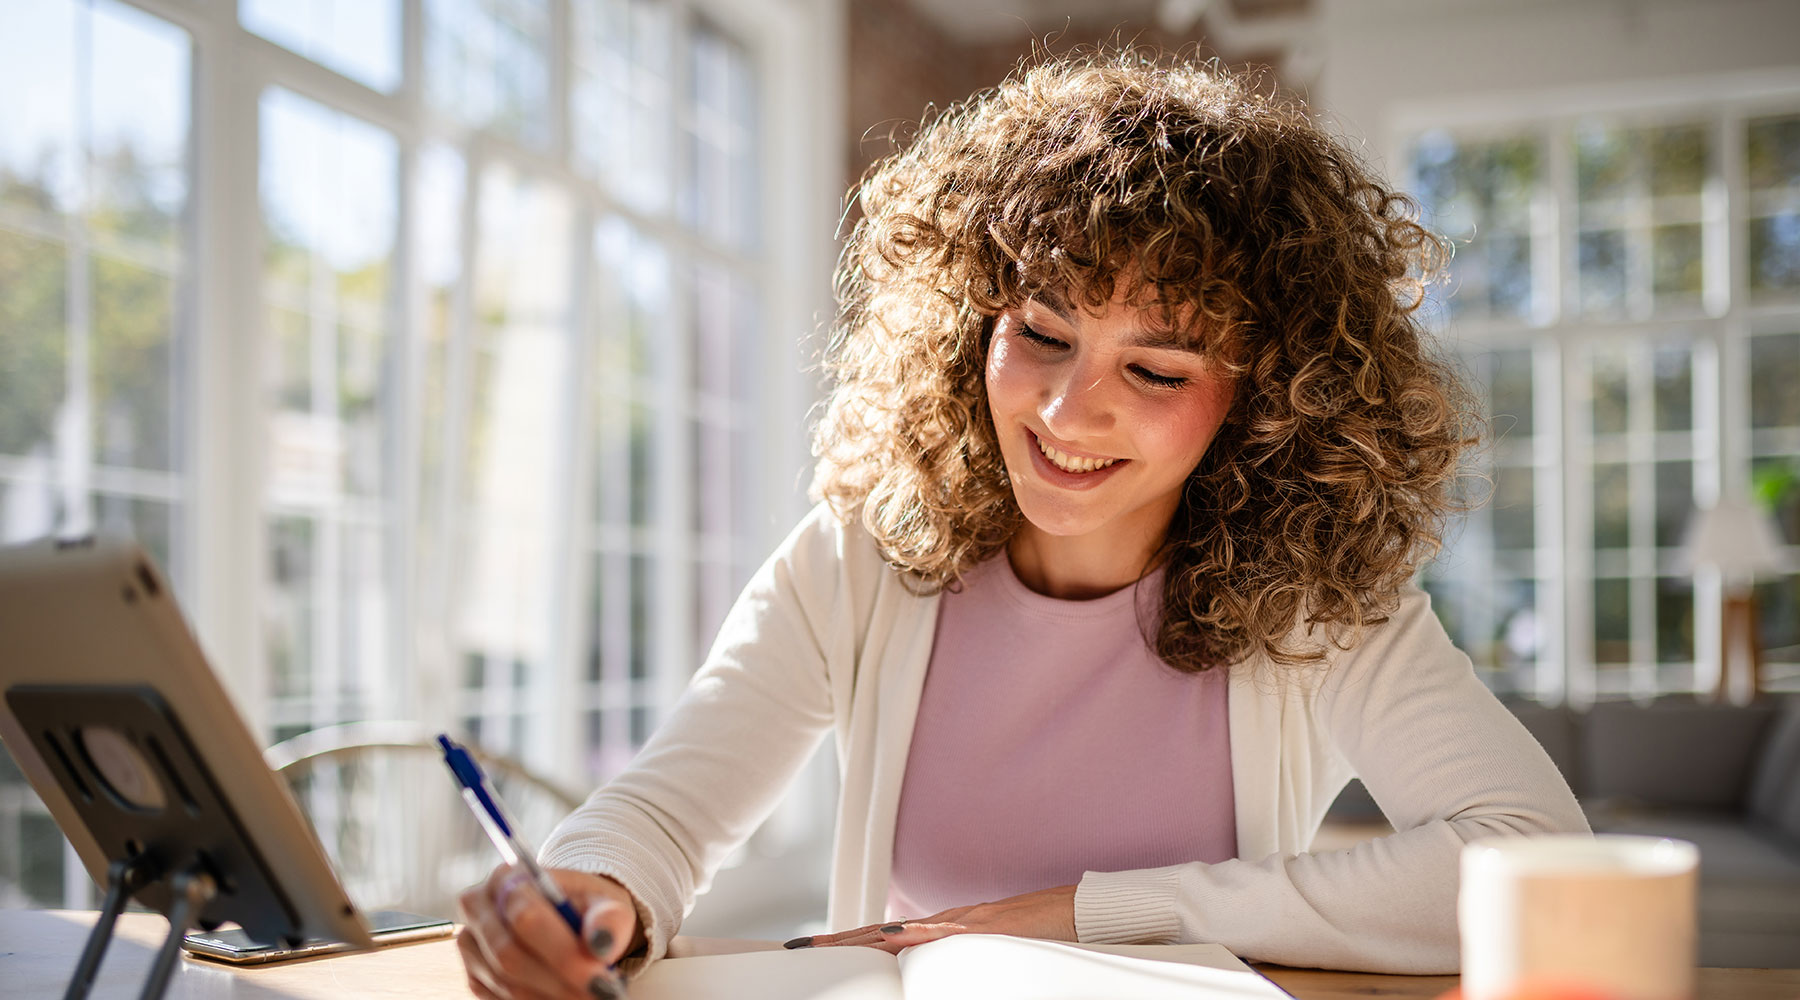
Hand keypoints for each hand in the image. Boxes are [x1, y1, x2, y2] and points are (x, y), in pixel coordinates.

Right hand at [457, 864, 644, 998]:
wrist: (570, 918)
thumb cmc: (587, 907)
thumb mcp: (607, 903)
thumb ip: (608, 918)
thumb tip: (602, 945)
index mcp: (509, 878)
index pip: (527, 918)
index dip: (562, 953)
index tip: (598, 978)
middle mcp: (480, 908)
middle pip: (510, 956)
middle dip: (559, 982)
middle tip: (600, 995)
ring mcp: (472, 945)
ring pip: (506, 984)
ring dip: (551, 997)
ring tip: (591, 997)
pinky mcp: (475, 975)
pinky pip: (502, 999)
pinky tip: (568, 997)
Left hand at [793, 884, 1077, 955]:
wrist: (1081, 913)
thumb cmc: (1043, 936)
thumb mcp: (990, 953)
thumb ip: (959, 959)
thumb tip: (934, 975)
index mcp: (946, 932)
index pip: (888, 939)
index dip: (852, 944)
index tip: (819, 952)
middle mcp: (949, 923)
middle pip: (882, 932)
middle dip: (842, 942)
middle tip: (802, 949)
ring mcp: (965, 923)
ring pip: (902, 931)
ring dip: (863, 939)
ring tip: (827, 947)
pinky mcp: (986, 928)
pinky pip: (945, 933)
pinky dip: (919, 936)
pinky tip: (893, 939)